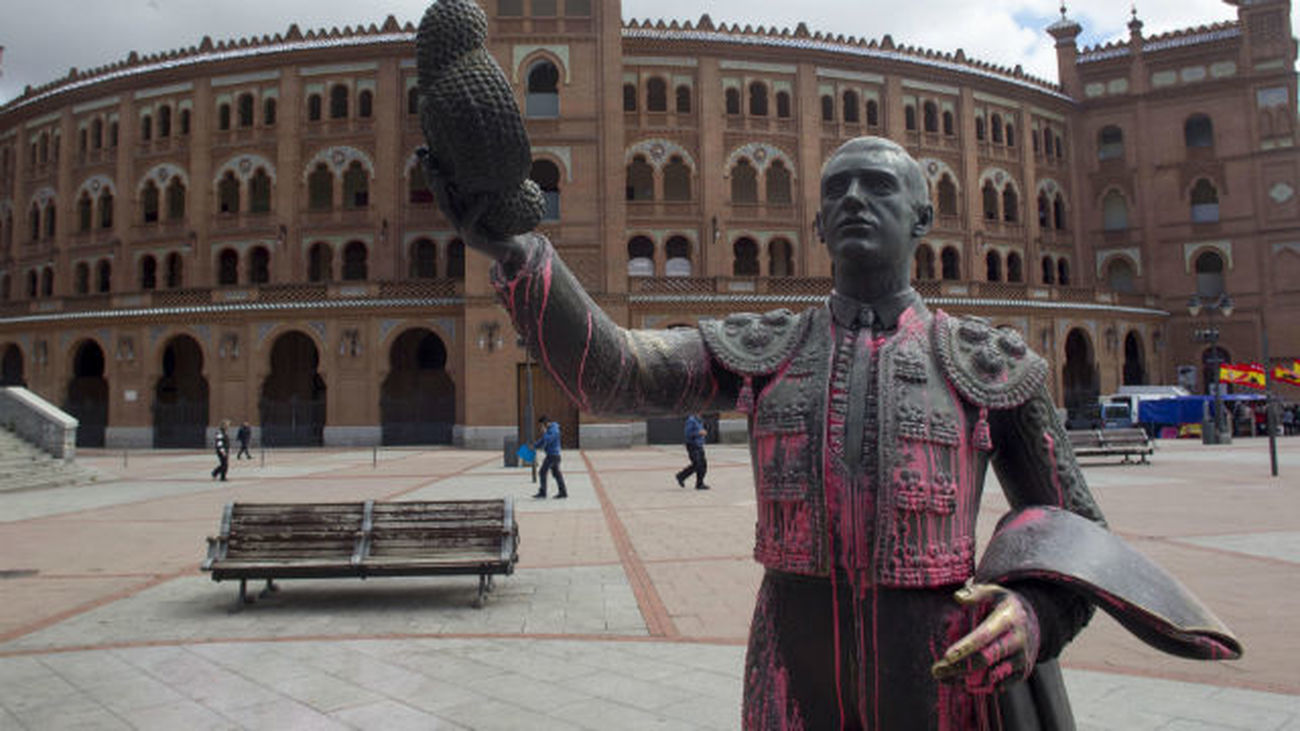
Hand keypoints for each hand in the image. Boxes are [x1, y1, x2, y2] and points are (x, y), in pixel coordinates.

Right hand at [417, 148, 525, 264]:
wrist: (516, 250)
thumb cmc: (507, 224)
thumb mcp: (496, 202)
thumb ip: (488, 187)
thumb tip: (491, 161)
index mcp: (461, 209)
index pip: (443, 189)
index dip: (434, 173)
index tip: (428, 153)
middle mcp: (457, 219)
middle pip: (440, 197)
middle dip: (432, 179)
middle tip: (427, 161)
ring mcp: (463, 231)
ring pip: (447, 209)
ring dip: (443, 192)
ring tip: (442, 175)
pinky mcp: (472, 240)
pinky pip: (468, 222)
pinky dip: (476, 208)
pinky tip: (485, 197)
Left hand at [931, 583, 1039, 692]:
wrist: (1032, 621)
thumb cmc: (1002, 605)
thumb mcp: (992, 592)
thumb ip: (974, 592)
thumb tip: (958, 597)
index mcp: (1007, 619)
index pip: (985, 636)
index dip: (966, 647)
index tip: (947, 656)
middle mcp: (1017, 641)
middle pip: (985, 660)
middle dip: (958, 667)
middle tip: (936, 671)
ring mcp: (1022, 659)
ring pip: (990, 677)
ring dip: (964, 680)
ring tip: (943, 676)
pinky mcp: (1022, 673)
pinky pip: (998, 685)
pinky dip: (978, 687)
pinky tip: (959, 682)